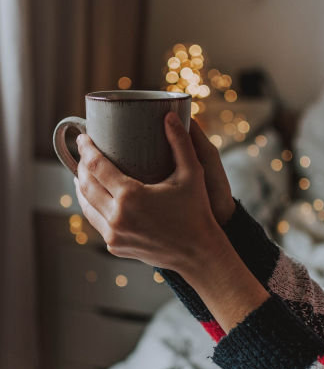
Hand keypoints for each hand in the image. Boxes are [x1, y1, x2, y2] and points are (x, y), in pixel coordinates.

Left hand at [74, 112, 225, 274]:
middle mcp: (117, 217)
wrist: (198, 253)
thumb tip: (170, 115)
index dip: (86, 149)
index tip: (83, 137)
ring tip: (83, 171)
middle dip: (81, 164)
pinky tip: (93, 196)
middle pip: (86, 184)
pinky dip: (90, 205)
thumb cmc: (196, 212)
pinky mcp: (115, 246)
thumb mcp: (192, 173)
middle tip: (84, 151)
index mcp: (131, 197)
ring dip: (81, 186)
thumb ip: (180, 142)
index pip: (96, 166)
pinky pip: (94, 221)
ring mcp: (114, 235)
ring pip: (85, 204)